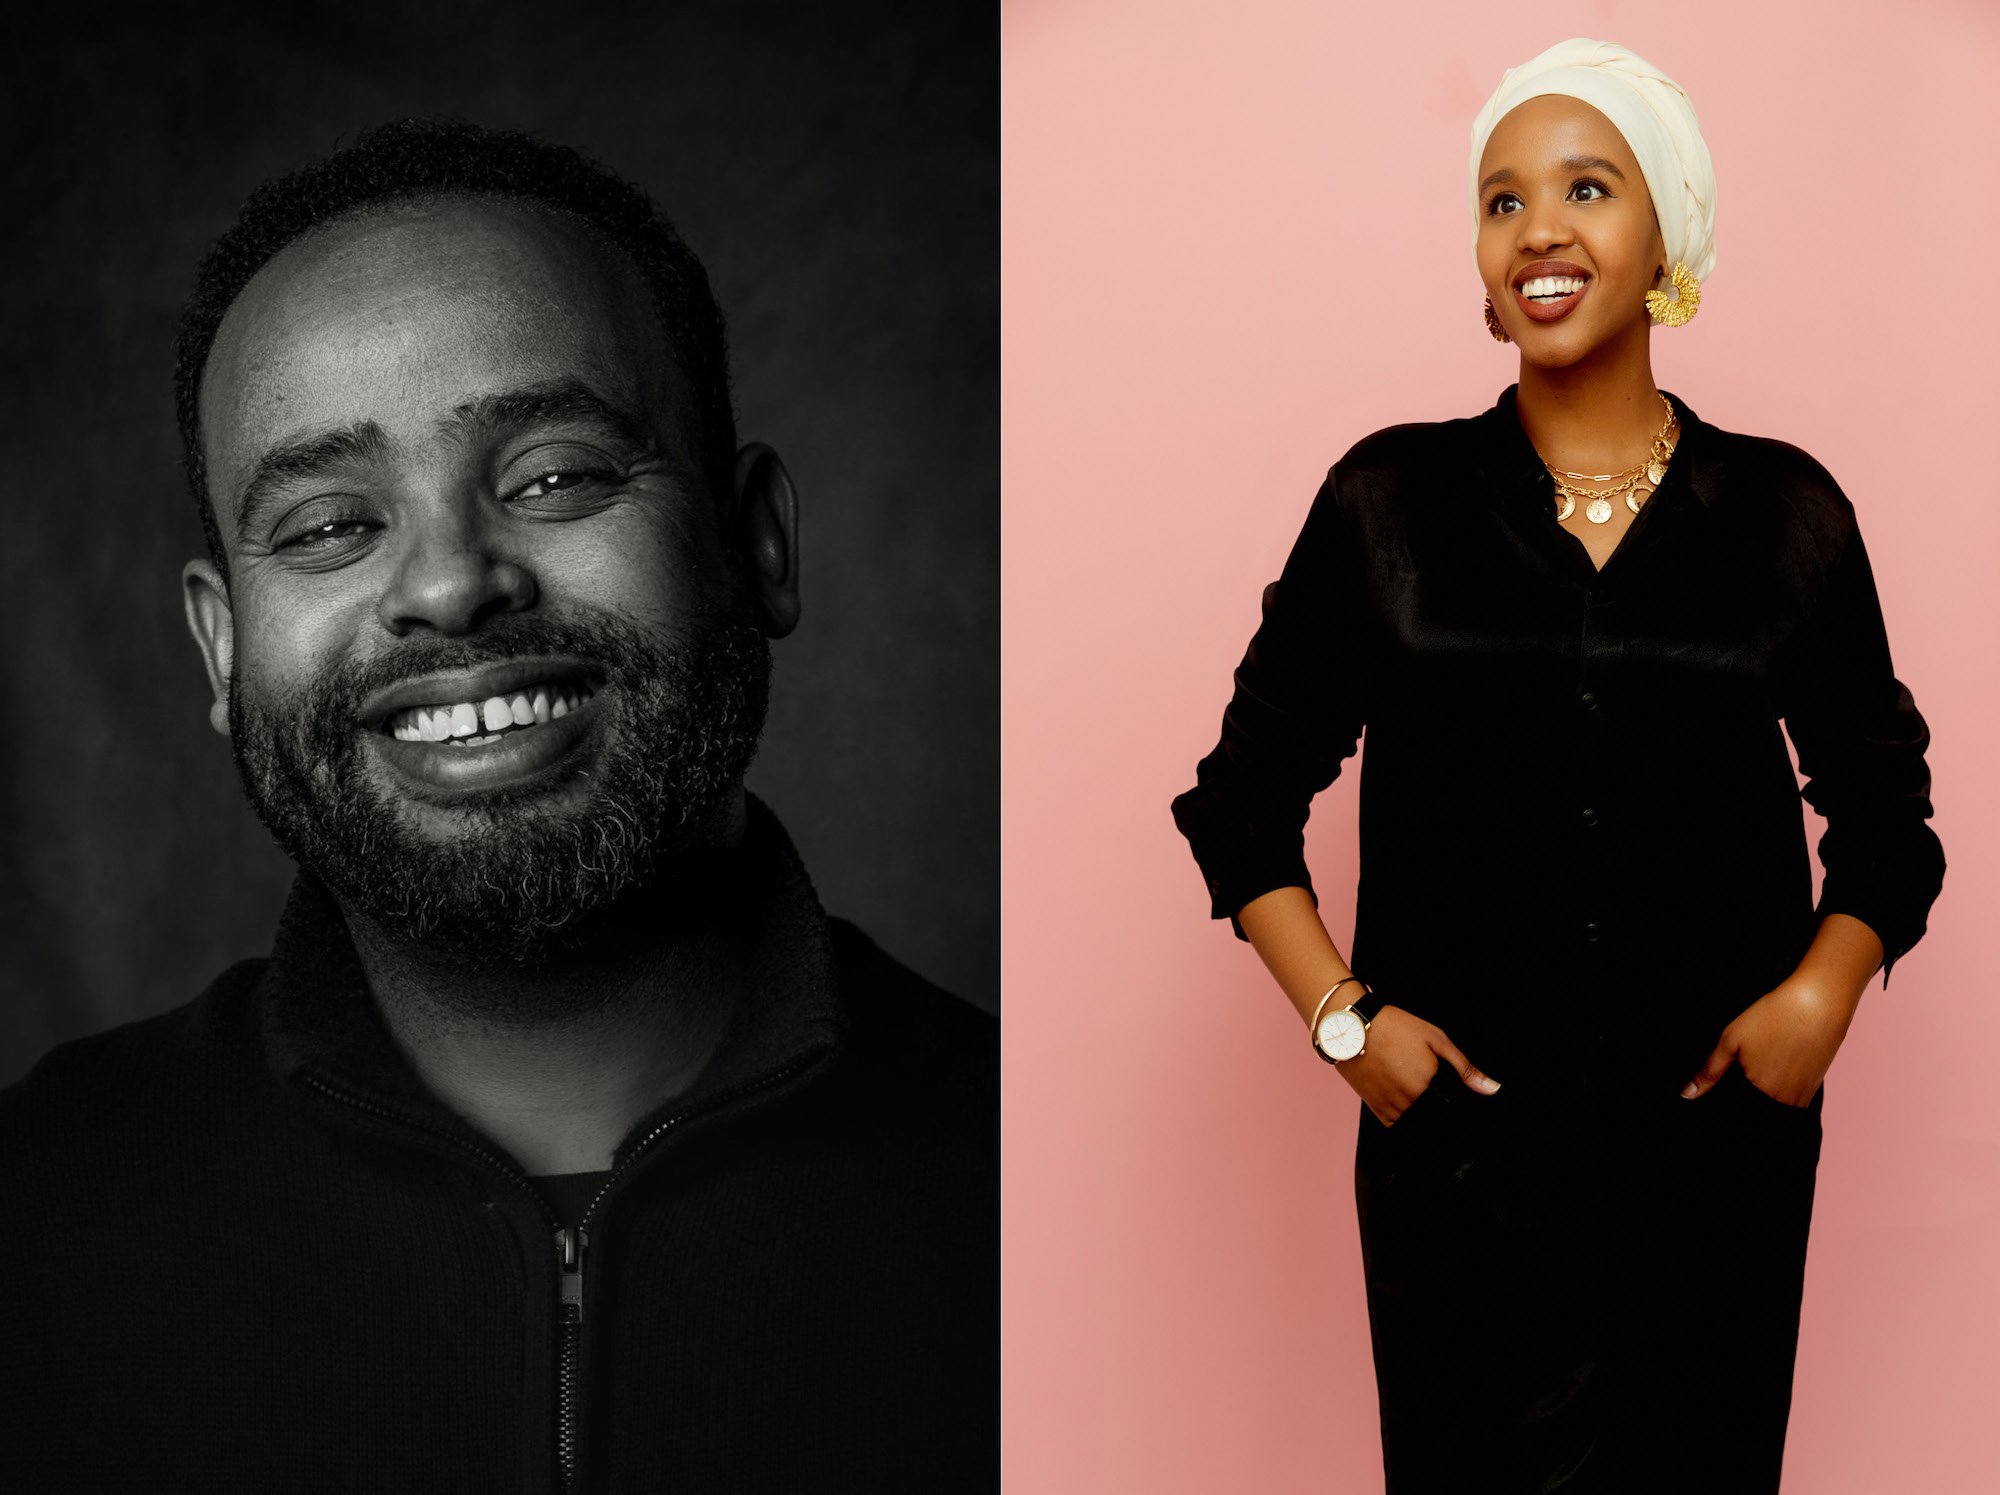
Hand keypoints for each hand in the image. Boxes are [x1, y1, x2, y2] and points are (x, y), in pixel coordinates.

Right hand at [1336, 1005, 1499, 1125]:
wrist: (1350, 1026)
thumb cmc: (1395, 1027)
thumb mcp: (1435, 1039)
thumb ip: (1464, 1068)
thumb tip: (1492, 1089)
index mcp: (1427, 1086)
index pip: (1450, 1112)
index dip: (1455, 1110)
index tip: (1454, 1104)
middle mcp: (1409, 1101)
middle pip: (1432, 1118)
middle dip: (1438, 1110)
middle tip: (1433, 1093)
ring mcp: (1390, 1106)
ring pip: (1415, 1124)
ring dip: (1421, 1115)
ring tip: (1416, 1091)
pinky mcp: (1375, 1108)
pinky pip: (1396, 1126)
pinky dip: (1404, 1119)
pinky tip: (1406, 1103)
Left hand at [1681, 978, 1860, 1106]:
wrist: (1818, 1005)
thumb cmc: (1772, 1018)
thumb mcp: (1731, 1041)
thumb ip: (1710, 1071)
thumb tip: (1687, 1095)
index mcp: (1759, 1093)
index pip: (1736, 1111)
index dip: (1726, 1097)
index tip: (1726, 1080)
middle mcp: (1783, 1102)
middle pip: (1755, 1106)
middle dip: (1745, 1094)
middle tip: (1749, 1061)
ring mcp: (1801, 1098)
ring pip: (1772, 1104)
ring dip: (1763, 1091)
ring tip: (1764, 1058)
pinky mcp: (1814, 1089)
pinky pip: (1789, 1098)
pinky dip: (1779, 1087)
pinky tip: (1777, 1062)